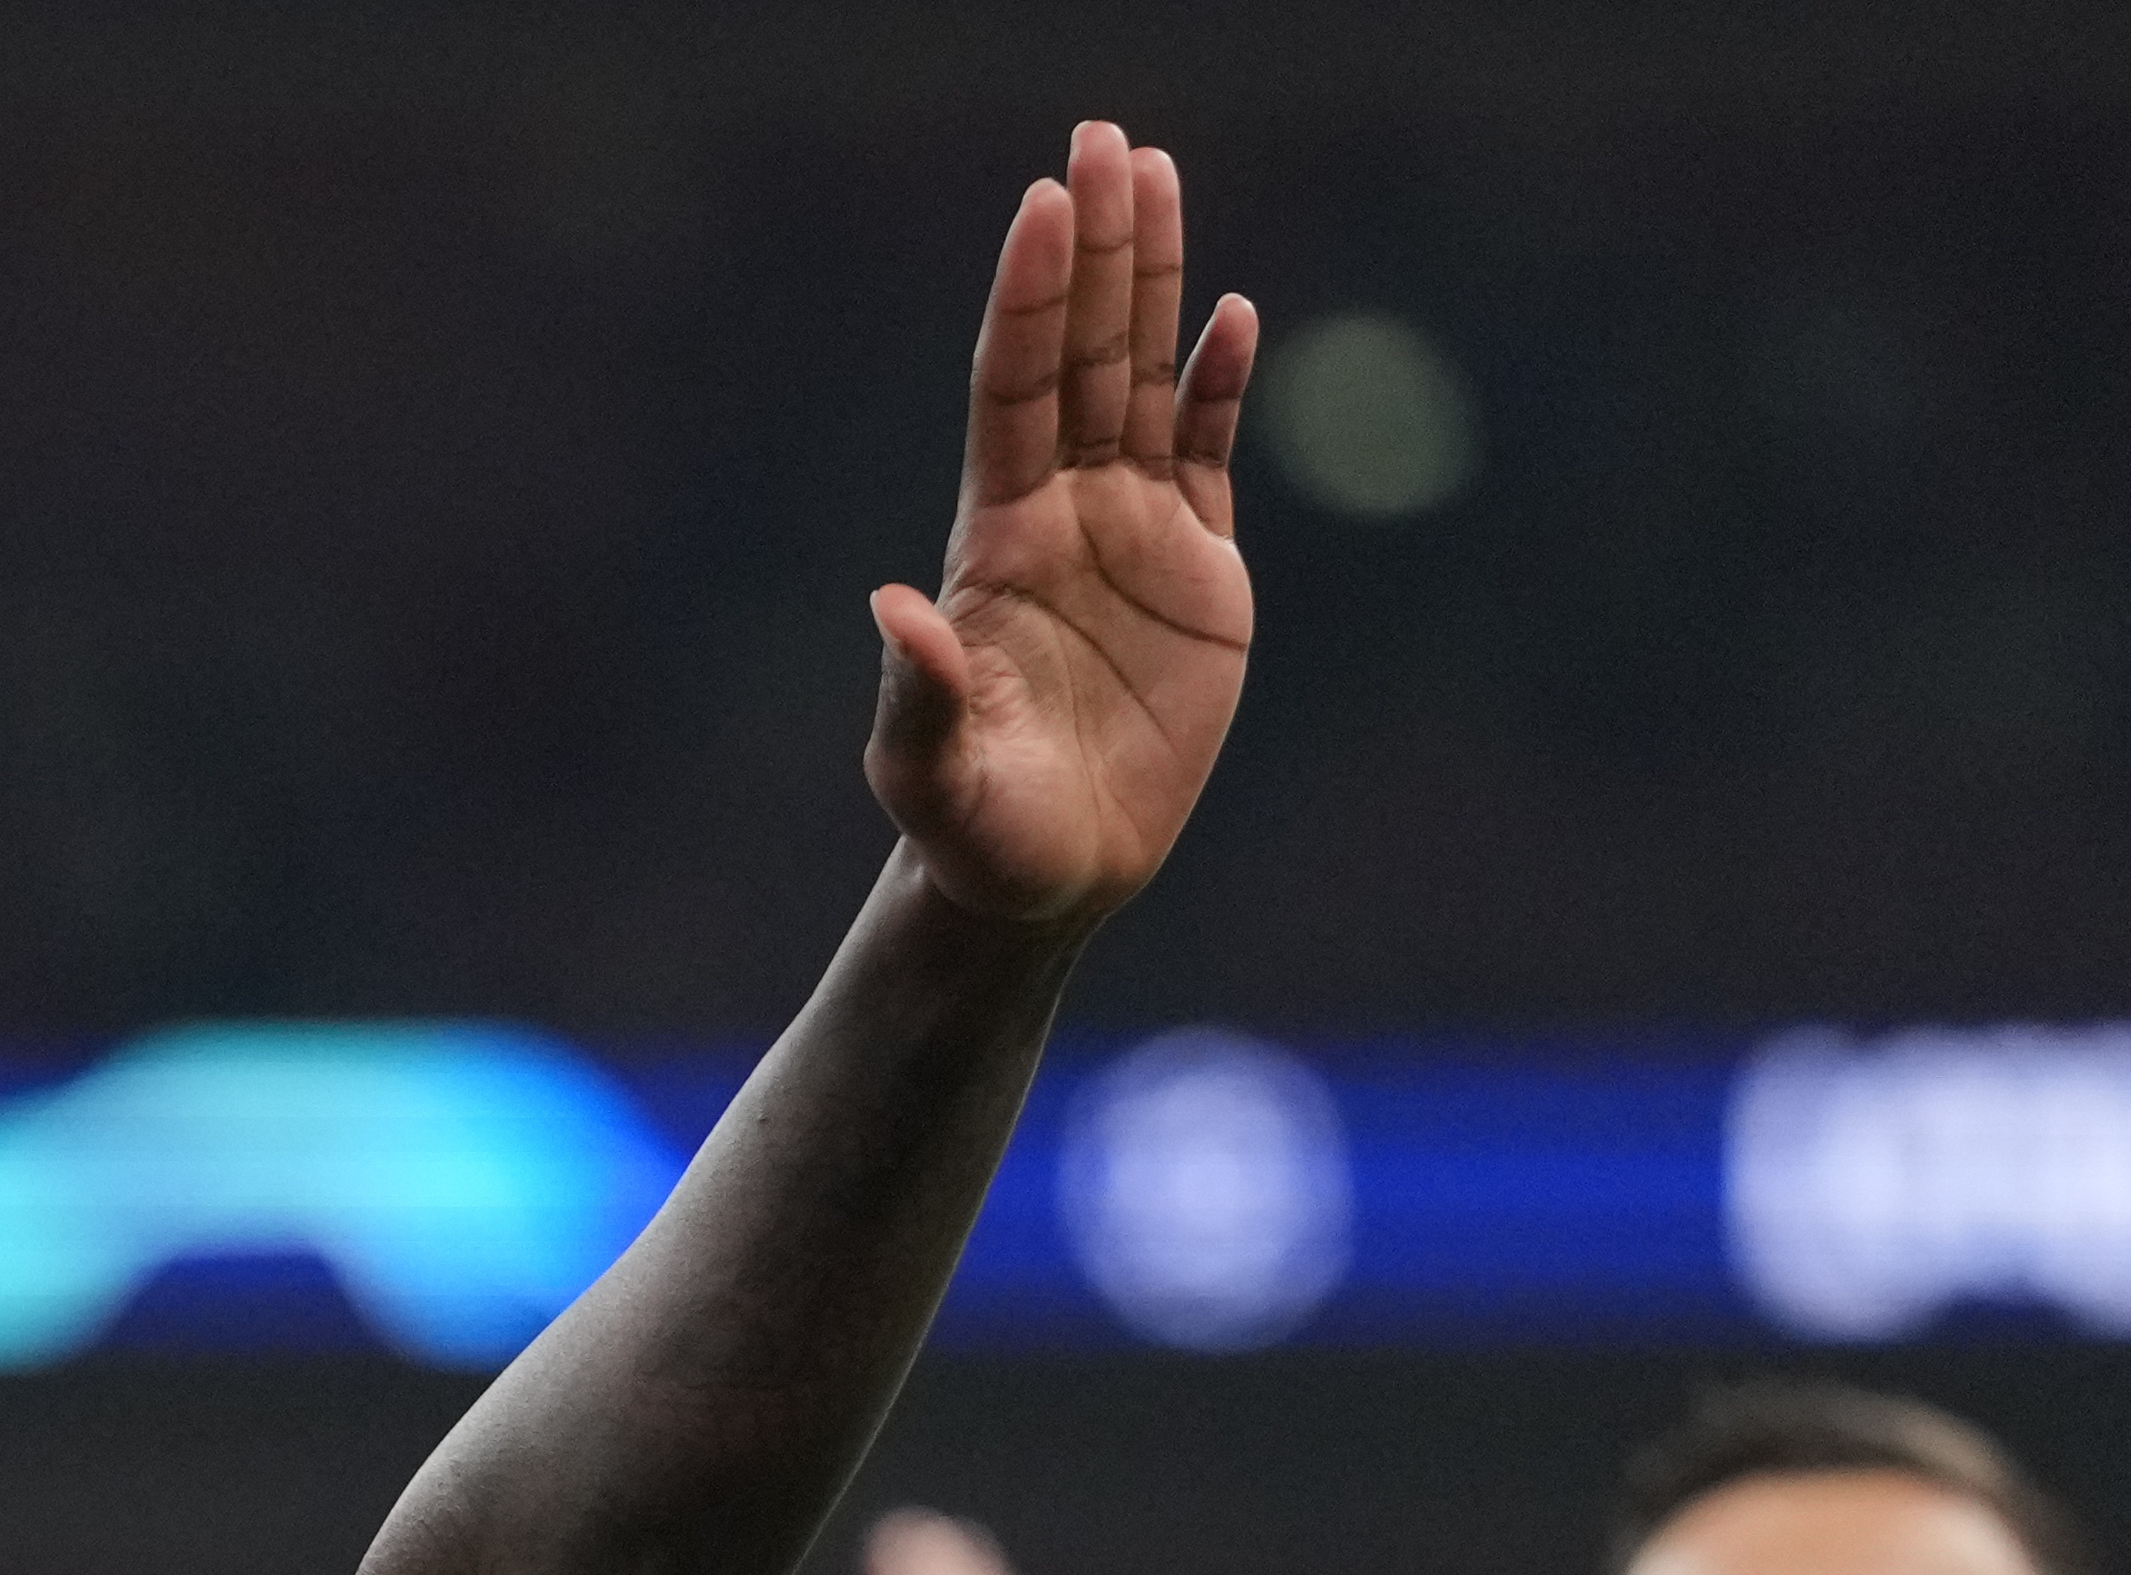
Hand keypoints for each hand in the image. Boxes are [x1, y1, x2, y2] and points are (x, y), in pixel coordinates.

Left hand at [866, 123, 1258, 931]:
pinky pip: (1209, 455)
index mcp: (998, 544)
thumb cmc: (973, 831)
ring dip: (1153, 282)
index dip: (1029, 302)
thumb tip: (896, 611)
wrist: (1043, 877)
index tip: (1042, 209)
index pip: (1014, 394)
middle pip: (1082, 355)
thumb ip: (921, 697)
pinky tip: (1234, 314)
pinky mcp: (1195, 571)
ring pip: (1145, 379)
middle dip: (1094, 251)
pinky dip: (1221, 386)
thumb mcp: (934, 774)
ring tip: (1156, 174)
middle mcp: (1062, 515)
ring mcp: (1131, 533)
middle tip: (1103, 141)